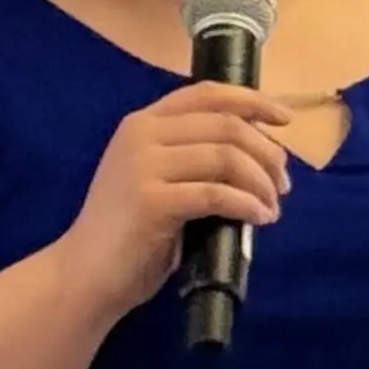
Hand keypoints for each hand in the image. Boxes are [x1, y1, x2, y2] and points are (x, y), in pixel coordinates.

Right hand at [65, 81, 290, 319]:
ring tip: (273, 206)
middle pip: (226, 125)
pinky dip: (247, 204)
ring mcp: (144, 165)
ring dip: (261, 182)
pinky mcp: (152, 200)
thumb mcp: (156, 180)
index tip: (284, 120)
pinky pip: (217, 194)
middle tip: (283, 184)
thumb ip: (192, 159)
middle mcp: (141, 134)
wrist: (84, 274)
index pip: (207, 93)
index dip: (251, 101)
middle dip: (266, 153)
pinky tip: (260, 218)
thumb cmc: (127, 234)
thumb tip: (257, 159)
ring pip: (226, 157)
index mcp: (142, 123)